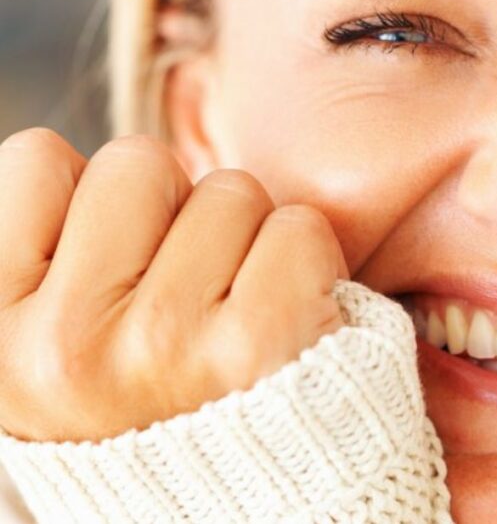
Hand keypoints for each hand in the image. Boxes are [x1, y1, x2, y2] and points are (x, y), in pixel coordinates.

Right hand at [0, 129, 348, 440]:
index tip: (115, 260)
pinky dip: (306, 259)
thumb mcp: (52, 343)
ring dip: (245, 237)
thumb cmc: (147, 399)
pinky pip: (297, 227)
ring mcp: (163, 344)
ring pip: (228, 190)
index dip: (93, 198)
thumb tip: (60, 164)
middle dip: (174, 207)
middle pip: (139, 162)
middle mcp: (65, 346)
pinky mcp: (261, 342)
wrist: (235, 499)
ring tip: (232, 311)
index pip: (35, 161)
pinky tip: (286, 316)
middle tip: (185, 288)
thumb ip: (49, 259)